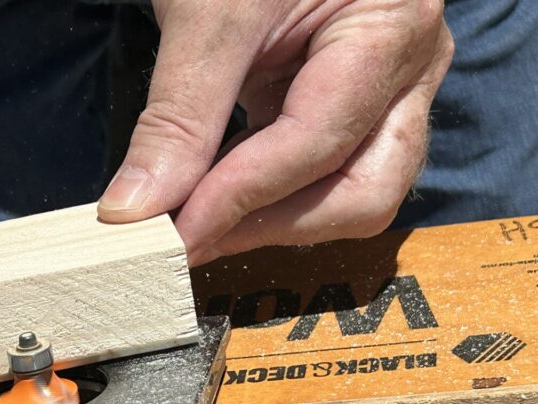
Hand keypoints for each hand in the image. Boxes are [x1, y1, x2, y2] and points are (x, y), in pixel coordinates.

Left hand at [97, 0, 453, 263]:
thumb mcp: (208, 15)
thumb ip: (178, 117)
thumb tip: (136, 210)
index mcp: (392, 27)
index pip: (317, 142)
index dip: (240, 197)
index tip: (173, 231)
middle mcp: (408, 69)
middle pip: (363, 191)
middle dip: (272, 226)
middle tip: (188, 239)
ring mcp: (387, 95)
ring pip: (351, 198)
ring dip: (271, 223)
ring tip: (196, 223)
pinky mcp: (349, 111)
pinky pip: (323, 181)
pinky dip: (267, 201)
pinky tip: (212, 201)